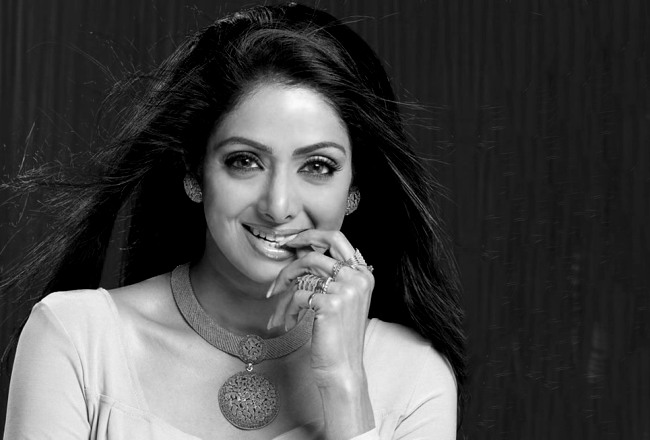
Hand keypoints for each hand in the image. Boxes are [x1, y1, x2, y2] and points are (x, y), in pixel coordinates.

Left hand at [266, 229, 373, 385]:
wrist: (342, 369)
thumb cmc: (337, 337)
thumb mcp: (341, 300)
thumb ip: (330, 276)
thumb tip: (302, 251)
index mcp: (364, 274)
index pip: (338, 239)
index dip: (312, 236)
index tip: (294, 242)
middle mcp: (358, 278)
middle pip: (318, 251)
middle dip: (295, 256)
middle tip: (281, 263)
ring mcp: (346, 289)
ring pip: (304, 272)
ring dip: (285, 288)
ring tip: (278, 305)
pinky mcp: (330, 303)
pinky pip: (298, 295)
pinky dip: (287, 309)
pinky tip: (288, 323)